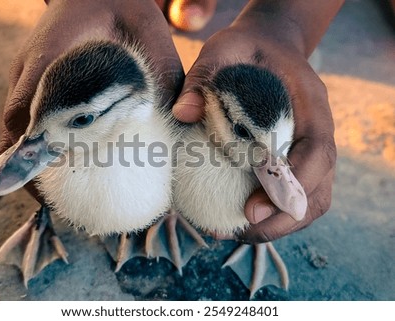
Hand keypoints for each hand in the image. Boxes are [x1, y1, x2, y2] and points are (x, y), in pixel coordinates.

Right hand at [0, 0, 183, 199]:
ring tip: (62, 190)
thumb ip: (163, 74)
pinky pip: (24, 119)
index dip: (27, 156)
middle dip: (28, 170)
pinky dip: (36, 144)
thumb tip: (179, 121)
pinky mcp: (33, 79)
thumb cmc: (122, 4)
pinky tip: (62, 161)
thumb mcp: (150, 33)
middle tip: (60, 200)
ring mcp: (26, 75)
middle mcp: (29, 71)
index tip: (38, 186)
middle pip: (12, 132)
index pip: (25, 116)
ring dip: (32, 160)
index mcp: (50, 59)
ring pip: (14, 129)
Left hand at [173, 21, 336, 242]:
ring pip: (310, 200)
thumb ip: (205, 76)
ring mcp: (310, 149)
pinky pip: (292, 195)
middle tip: (238, 231)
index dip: (290, 186)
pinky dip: (270, 214)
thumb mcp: (224, 48)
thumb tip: (182, 114)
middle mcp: (319, 132)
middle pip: (319, 190)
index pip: (317, 153)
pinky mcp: (295, 159)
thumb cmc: (248, 50)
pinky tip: (234, 216)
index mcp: (312, 104)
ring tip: (232, 232)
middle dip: (283, 219)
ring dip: (278, 225)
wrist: (269, 49)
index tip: (251, 209)